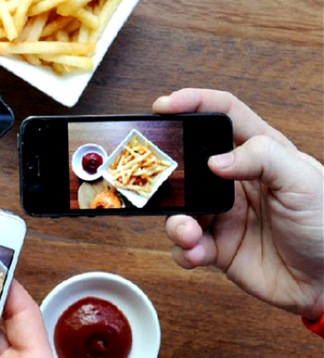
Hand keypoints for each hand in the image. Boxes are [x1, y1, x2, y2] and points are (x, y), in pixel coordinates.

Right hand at [154, 88, 323, 319]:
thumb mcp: (305, 181)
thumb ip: (263, 158)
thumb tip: (214, 160)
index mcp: (259, 153)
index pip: (222, 114)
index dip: (194, 103)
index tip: (165, 106)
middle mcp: (234, 180)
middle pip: (188, 163)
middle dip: (168, 172)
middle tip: (157, 180)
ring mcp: (222, 214)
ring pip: (179, 208)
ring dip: (176, 221)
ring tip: (187, 232)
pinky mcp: (215, 246)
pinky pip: (184, 245)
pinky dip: (183, 249)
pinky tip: (196, 252)